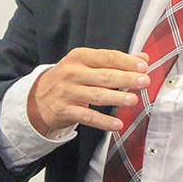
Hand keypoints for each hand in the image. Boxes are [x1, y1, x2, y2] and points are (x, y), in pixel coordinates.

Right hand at [28, 48, 149, 135]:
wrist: (37, 97)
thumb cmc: (70, 78)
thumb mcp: (87, 64)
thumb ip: (115, 61)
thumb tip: (144, 57)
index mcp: (80, 57)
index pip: (107, 57)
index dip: (127, 62)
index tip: (143, 66)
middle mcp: (72, 73)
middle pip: (104, 76)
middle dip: (126, 78)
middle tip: (144, 81)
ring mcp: (67, 92)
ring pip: (96, 95)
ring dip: (116, 98)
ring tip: (133, 100)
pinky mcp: (64, 110)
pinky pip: (87, 116)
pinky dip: (103, 121)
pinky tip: (117, 124)